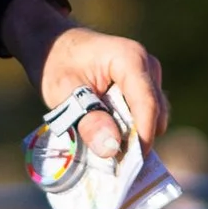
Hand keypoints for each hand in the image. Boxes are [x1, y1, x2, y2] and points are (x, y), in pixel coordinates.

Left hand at [0, 0, 167, 161]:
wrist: (52, 44)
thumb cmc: (56, 64)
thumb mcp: (62, 93)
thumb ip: (87, 119)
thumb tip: (112, 149)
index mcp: (130, 59)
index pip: (146, 103)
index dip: (142, 135)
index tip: (130, 164)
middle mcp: (147, 66)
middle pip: (154, 112)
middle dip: (137, 138)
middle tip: (112, 163)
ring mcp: (148, 76)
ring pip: (153, 115)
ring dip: (133, 135)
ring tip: (106, 150)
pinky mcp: (144, 87)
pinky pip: (146, 114)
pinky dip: (131, 129)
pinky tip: (109, 138)